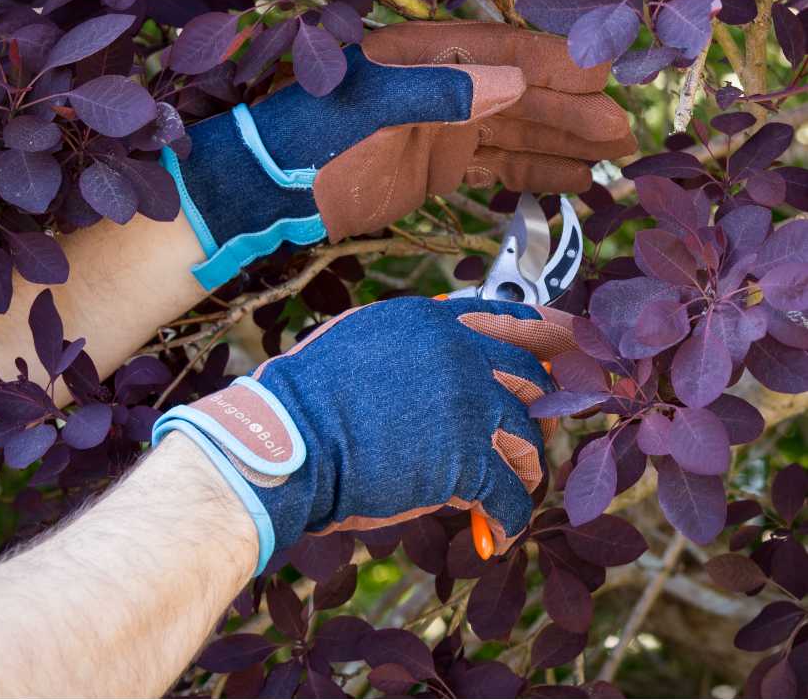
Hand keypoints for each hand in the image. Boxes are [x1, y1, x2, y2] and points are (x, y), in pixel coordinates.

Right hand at [152, 297, 576, 573]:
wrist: (282, 443)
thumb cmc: (305, 398)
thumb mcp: (361, 342)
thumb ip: (412, 344)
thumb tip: (443, 355)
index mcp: (432, 321)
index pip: (512, 321)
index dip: (551, 336)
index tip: (576, 347)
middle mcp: (459, 354)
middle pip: (532, 381)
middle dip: (541, 414)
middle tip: (536, 440)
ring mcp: (466, 405)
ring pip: (528, 440)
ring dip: (521, 473)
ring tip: (501, 497)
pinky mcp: (465, 461)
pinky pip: (509, 495)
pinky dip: (506, 521)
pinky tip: (493, 537)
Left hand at [166, 21, 633, 288]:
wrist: (269, 194)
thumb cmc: (309, 143)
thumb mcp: (370, 111)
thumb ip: (440, 94)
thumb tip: (516, 82)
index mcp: (429, 58)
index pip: (507, 57)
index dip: (560, 70)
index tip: (608, 86)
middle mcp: (445, 88)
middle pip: (524, 98)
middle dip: (574, 117)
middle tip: (624, 139)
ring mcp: (445, 131)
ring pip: (517, 136)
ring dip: (563, 148)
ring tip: (610, 164)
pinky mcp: (439, 170)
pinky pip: (497, 169)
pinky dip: (533, 177)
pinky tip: (568, 184)